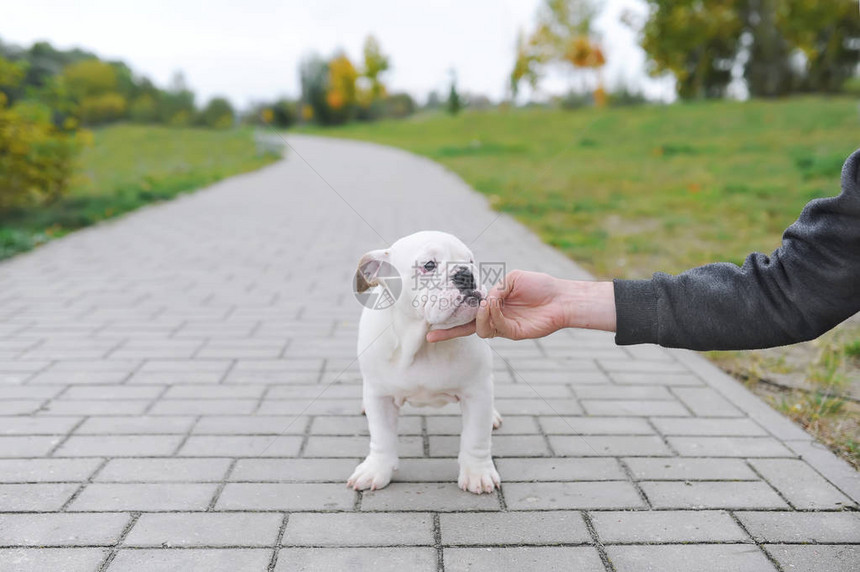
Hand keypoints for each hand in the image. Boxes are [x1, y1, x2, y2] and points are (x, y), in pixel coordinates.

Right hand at [427, 270, 568, 341]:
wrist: (560, 297)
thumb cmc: (539, 286)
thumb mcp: (512, 280)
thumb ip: (495, 289)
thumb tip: (485, 300)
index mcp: (492, 306)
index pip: (467, 316)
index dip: (449, 323)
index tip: (430, 328)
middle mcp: (495, 319)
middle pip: (467, 328)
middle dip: (450, 331)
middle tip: (436, 329)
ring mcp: (504, 328)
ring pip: (480, 328)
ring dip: (480, 314)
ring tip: (487, 302)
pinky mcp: (514, 334)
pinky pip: (496, 326)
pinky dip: (493, 314)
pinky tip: (497, 303)